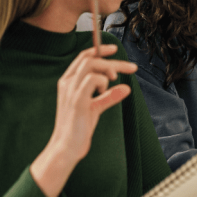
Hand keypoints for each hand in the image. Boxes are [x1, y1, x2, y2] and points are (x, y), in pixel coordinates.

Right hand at [31, 44, 137, 196]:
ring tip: (115, 80)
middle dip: (113, 60)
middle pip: (90, 58)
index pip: (83, 57)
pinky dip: (103, 81)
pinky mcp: (77, 100)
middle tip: (130, 68)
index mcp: (68, 82)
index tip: (114, 49)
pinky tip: (104, 91)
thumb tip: (126, 89)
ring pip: (91, 65)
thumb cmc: (78, 129)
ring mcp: (70, 90)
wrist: (66, 148)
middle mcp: (67, 82)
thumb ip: (109, 97)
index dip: (99, 50)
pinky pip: (92, 79)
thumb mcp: (96, 108)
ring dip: (109, 68)